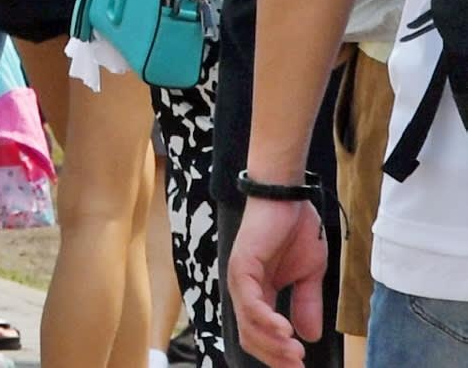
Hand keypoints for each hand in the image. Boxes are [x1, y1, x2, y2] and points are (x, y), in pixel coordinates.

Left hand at [228, 195, 327, 367]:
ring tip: (295, 353)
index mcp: (259, 294)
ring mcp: (240, 278)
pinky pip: (249, 301)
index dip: (279, 356)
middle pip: (251, 336)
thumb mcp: (309, 275)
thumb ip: (306, 304)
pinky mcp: (242, 265)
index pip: (261, 335)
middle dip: (276, 356)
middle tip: (298, 366)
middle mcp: (244, 289)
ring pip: (248, 324)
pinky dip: (265, 320)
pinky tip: (285, 331)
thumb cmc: (296, 230)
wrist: (289, 198)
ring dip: (273, 343)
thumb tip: (310, 336)